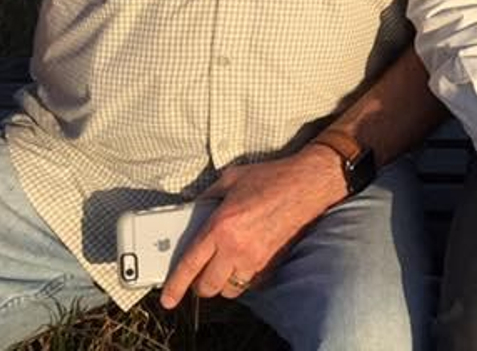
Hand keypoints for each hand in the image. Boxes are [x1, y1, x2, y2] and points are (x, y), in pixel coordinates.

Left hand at [159, 144, 347, 307]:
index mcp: (221, 226)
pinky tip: (244, 261)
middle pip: (208, 286)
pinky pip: (249, 283)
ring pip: (229, 290)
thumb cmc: (273, 178)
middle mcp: (236, 247)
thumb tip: (194, 209)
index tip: (167, 298)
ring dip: (222, 282)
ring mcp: (256, 258)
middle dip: (200, 285)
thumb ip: (209, 196)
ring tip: (224, 266)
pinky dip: (242, 278)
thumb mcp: (232, 178)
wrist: (308, 183)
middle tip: (200, 273)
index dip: (175, 286)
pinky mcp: (272, 263)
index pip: (190, 265)